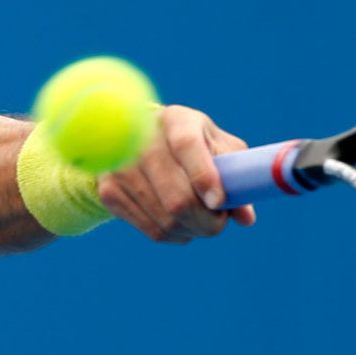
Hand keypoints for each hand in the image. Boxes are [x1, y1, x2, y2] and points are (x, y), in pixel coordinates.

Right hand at [96, 105, 255, 242]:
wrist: (140, 141)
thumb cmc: (194, 145)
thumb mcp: (219, 149)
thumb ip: (236, 177)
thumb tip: (246, 217)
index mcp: (176, 119)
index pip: (187, 146)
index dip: (204, 177)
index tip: (219, 203)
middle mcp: (142, 138)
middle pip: (177, 197)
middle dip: (207, 221)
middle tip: (220, 220)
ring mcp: (121, 167)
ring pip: (167, 221)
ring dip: (193, 230)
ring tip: (203, 220)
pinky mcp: (109, 191)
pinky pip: (152, 231)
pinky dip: (175, 235)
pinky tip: (182, 223)